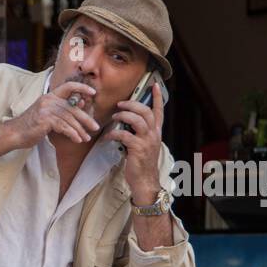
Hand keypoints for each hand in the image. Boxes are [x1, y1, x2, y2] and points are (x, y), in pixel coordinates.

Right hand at [0, 81, 99, 152]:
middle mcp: (49, 100)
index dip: (81, 88)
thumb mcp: (46, 114)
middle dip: (86, 119)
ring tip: (86, 138)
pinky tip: (77, 140)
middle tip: (95, 127)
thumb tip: (81, 105)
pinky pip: (64, 127)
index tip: (93, 94)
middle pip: (72, 108)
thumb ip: (61, 110)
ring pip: (69, 119)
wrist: (14, 134)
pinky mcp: (45, 120)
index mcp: (50, 96)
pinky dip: (72, 134)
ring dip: (80, 130)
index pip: (68, 86)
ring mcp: (46, 109)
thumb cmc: (30, 126)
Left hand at [107, 83, 164, 200]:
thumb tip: (127, 122)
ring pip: (137, 120)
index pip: (159, 111)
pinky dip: (114, 133)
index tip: (154, 85)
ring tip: (114, 116)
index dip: (157, 97)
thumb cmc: (141, 164)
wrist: (145, 182)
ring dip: (124, 115)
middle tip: (120, 104)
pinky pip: (124, 135)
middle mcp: (153, 134)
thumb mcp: (144, 146)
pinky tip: (107, 137)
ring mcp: (147, 141)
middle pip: (146, 111)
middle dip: (132, 104)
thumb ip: (139, 133)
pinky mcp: (137, 149)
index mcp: (156, 132)